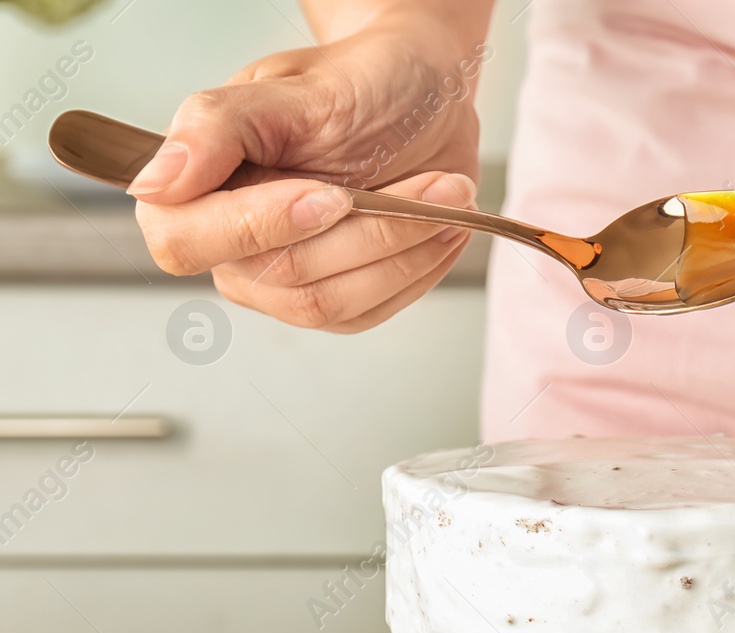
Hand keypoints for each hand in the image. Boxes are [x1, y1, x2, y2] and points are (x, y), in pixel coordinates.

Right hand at [129, 16, 486, 331]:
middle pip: (283, 274)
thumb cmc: (352, 85)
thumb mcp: (286, 90)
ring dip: (403, 250)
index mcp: (191, 189)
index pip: (186, 241)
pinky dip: (415, 271)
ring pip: (332, 303)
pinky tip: (440, 227)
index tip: (330, 196)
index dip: (259, 227)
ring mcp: (279, 282)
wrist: (419, 97)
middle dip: (370, 231)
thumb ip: (214, 129)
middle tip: (433, 185)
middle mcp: (228, 245)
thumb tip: (155, 184)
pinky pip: (368, 312)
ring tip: (447, 196)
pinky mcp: (334, 302)